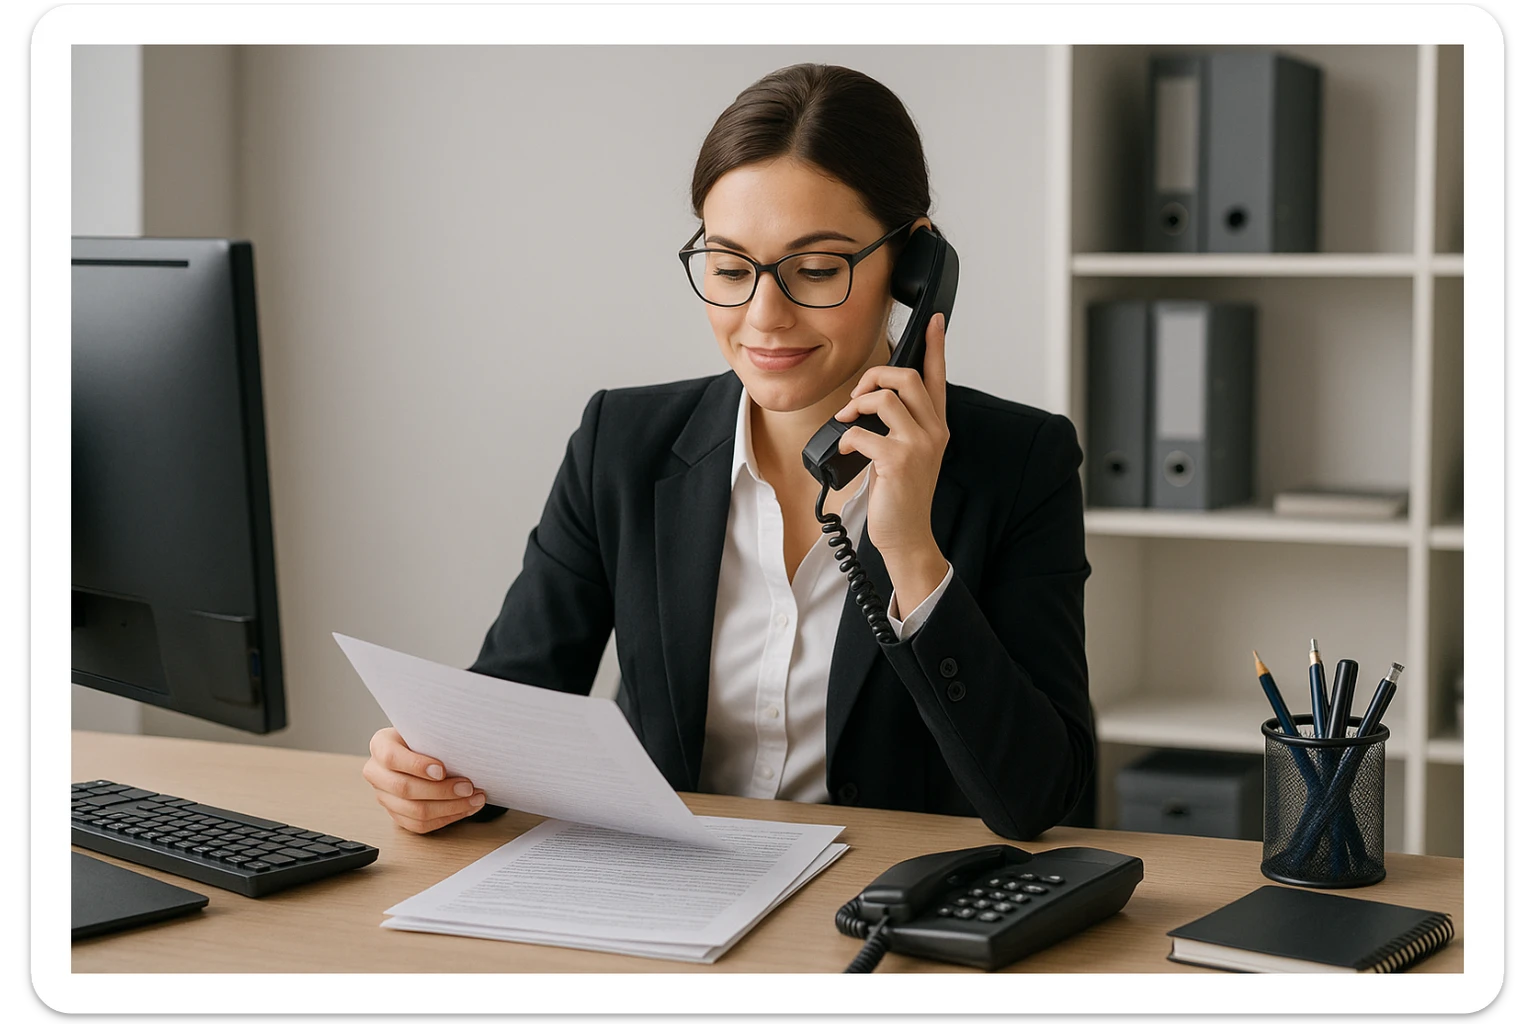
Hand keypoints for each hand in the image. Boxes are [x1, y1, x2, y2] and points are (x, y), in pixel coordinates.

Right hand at [362, 727, 486, 833]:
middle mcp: (376, 772)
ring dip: (450, 808)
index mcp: (380, 745)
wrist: (420, 749)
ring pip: (414, 811)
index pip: (392, 758)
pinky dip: (446, 818)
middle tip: (468, 787)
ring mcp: (384, 796)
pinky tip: (464, 809)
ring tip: (474, 799)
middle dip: (442, 791)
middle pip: (404, 789)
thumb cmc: (425, 737)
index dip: (417, 766)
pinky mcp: (396, 814)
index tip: (442, 770)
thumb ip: (434, 738)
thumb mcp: (426, 730)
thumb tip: (462, 751)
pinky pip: (419, 825)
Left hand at [833, 312, 950, 613]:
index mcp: (935, 427)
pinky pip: (862, 431)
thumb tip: (864, 405)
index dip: (937, 346)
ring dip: (856, 404)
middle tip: (856, 396)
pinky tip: (845, 449)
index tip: (936, 321)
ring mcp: (918, 445)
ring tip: (848, 422)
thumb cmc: (900, 498)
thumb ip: (896, 428)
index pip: (939, 378)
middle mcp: (933, 431)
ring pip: (885, 397)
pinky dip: (846, 437)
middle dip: (873, 377)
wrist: (906, 536)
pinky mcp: (899, 460)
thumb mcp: (905, 456)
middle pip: (907, 377)